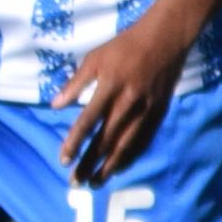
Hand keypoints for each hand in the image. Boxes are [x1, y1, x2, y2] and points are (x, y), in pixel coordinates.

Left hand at [60, 9, 197, 177]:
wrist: (166, 39)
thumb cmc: (124, 46)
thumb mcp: (94, 59)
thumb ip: (74, 84)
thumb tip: (55, 106)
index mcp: (110, 88)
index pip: (88, 122)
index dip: (75, 143)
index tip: (63, 160)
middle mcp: (129, 103)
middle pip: (106, 140)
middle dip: (90, 163)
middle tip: (76, 182)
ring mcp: (147, 110)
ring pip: (127, 145)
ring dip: (110, 166)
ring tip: (96, 182)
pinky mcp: (160, 112)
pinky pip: (144, 140)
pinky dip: (132, 156)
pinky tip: (120, 168)